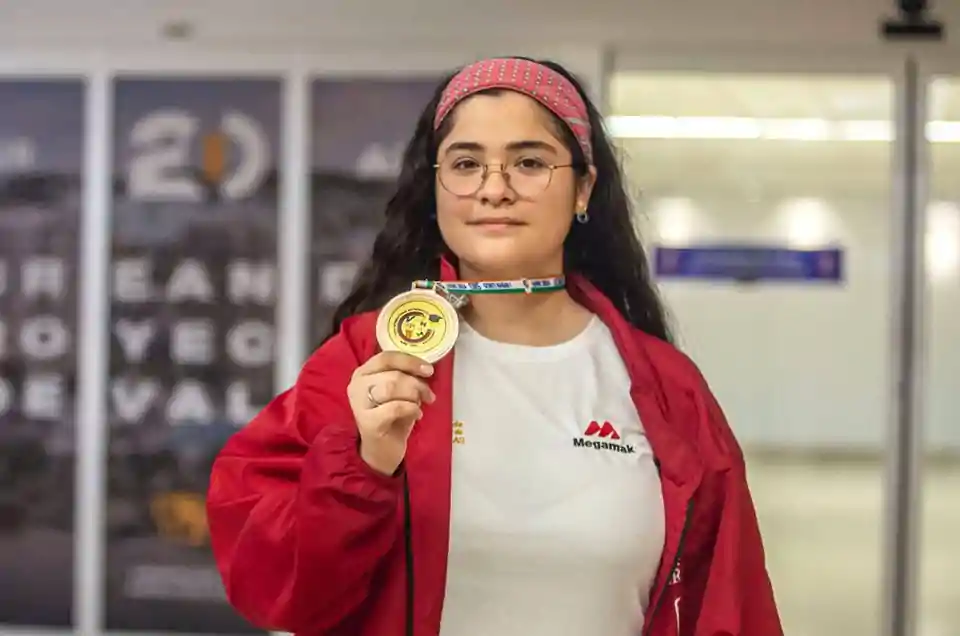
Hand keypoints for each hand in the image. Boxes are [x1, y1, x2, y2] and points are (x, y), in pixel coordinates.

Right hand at [347, 351, 435, 475]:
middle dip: (416, 384)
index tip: (428, 370)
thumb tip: (425, 368)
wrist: (381, 450)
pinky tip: (417, 415)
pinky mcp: (367, 422)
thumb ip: (405, 376)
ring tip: (421, 405)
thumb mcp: (398, 392)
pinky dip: (411, 409)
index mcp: (364, 373)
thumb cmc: (391, 417)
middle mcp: (357, 385)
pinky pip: (395, 407)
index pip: (386, 357)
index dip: (410, 361)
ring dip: (414, 395)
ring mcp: (359, 404)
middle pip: (392, 374)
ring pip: (391, 387)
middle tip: (429, 395)